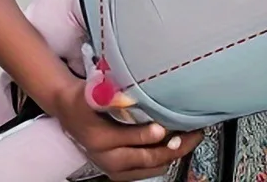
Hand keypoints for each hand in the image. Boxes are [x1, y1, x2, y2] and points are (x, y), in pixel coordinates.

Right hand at [53, 77, 202, 180]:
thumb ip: (111, 96)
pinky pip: (146, 170)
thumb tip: (129, 97)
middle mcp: (108, 159)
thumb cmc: (86, 100)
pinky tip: (177, 145)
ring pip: (151, 168)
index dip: (152, 135)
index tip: (169, 128)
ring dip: (173, 155)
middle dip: (175, 147)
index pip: (132, 140)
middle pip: (147, 159)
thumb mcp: (93, 94)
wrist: (70, 112)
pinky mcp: (120, 171)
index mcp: (101, 140)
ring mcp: (114, 169)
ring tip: (192, 138)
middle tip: (196, 133)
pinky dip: (163, 160)